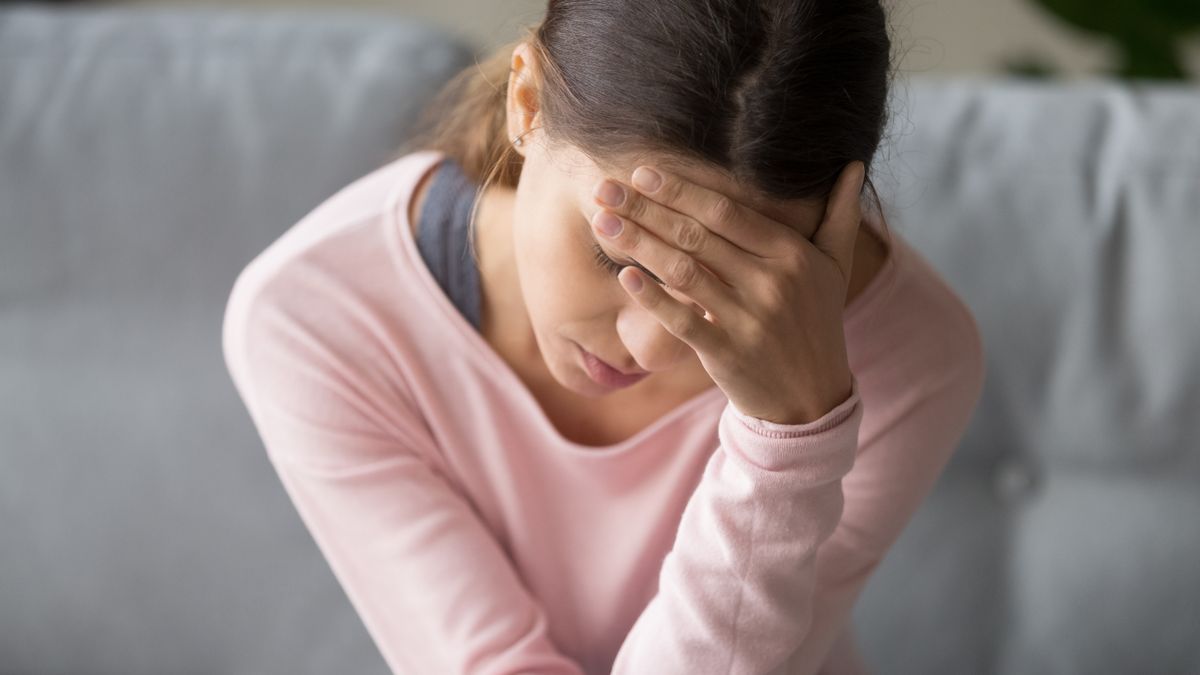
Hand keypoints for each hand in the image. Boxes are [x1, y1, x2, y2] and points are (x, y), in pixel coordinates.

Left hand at [590, 160, 865, 424]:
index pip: (726, 211)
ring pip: (683, 271)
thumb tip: (854, 166)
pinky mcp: (727, 353)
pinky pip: (682, 320)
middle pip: (696, 235)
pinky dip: (652, 298)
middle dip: (645, 209)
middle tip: (605, 189)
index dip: (681, 190)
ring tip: (602, 222)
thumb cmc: (817, 324)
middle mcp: (771, 283)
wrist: (813, 399)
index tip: (642, 173)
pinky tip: (624, 276)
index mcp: (792, 254)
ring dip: (638, 243)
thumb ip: (841, 216)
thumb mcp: (835, 269)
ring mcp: (748, 319)